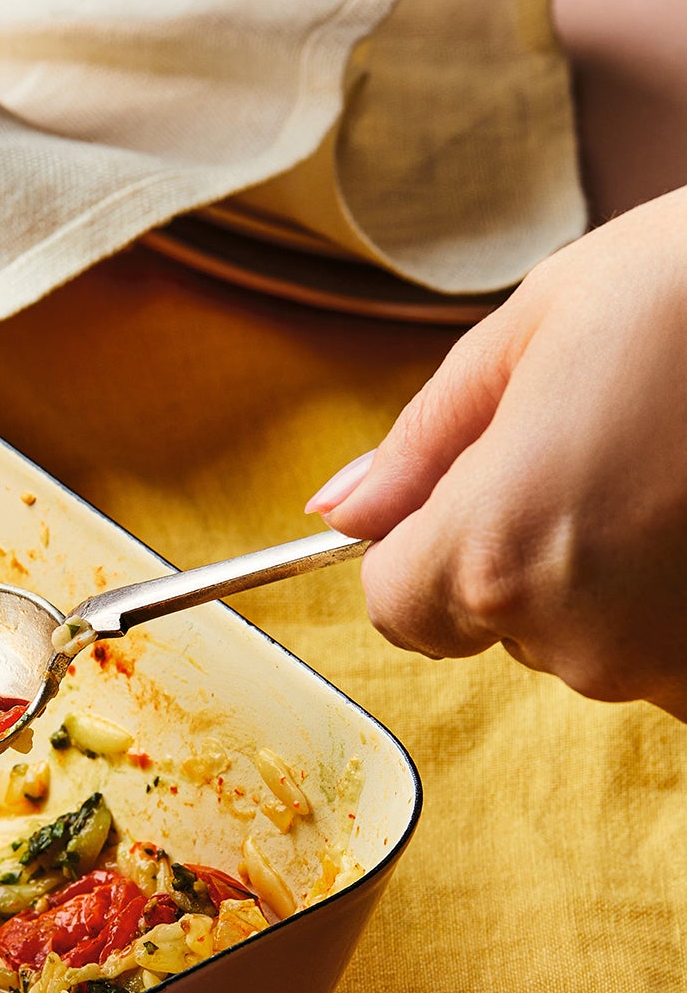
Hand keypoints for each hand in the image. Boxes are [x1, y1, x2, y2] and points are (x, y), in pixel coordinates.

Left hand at [307, 189, 686, 718]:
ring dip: (616, 567)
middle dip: (529, 540)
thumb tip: (340, 511)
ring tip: (678, 462)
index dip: (422, 543)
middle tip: (614, 436)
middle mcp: (576, 637)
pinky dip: (680, 593)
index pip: (396, 606)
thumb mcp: (536, 327)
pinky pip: (670, 649)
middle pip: (497, 617)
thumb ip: (424, 440)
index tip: (476, 482)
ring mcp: (669, 665)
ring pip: (591, 632)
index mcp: (494, 551)